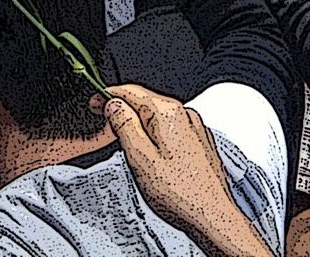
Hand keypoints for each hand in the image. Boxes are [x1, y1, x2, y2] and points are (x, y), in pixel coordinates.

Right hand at [103, 86, 268, 256]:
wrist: (215, 219)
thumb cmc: (181, 195)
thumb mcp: (139, 158)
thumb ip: (123, 125)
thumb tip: (113, 105)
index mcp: (167, 113)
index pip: (129, 91)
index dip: (106, 95)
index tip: (95, 102)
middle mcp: (185, 115)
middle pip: (145, 101)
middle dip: (124, 110)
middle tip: (107, 124)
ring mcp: (196, 128)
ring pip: (159, 117)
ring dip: (141, 124)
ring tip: (130, 146)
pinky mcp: (201, 143)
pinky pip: (173, 130)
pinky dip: (158, 135)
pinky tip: (154, 156)